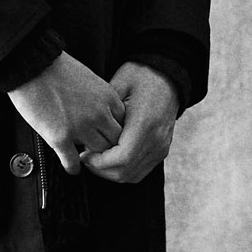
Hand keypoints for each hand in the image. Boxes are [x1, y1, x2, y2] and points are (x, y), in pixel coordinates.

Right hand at [8, 52, 123, 176]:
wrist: (32, 64)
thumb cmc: (57, 67)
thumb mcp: (90, 78)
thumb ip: (99, 98)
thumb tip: (101, 112)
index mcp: (108, 98)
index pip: (124, 124)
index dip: (115, 131)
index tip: (107, 135)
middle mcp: (99, 115)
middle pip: (115, 142)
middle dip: (108, 147)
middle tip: (100, 151)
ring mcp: (81, 128)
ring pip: (98, 154)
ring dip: (92, 157)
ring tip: (86, 158)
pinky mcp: (60, 137)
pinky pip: (72, 162)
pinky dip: (72, 167)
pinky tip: (71, 167)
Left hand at [80, 63, 178, 184]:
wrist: (168, 76)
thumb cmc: (141, 76)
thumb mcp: (118, 85)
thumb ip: (104, 113)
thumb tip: (86, 134)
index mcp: (145, 124)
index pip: (121, 158)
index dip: (99, 163)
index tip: (84, 155)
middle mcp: (156, 140)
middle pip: (125, 172)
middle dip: (101, 170)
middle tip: (85, 159)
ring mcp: (161, 147)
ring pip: (132, 176)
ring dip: (110, 172)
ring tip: (95, 159)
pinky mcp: (161, 150)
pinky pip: (140, 171)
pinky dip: (123, 171)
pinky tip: (110, 159)